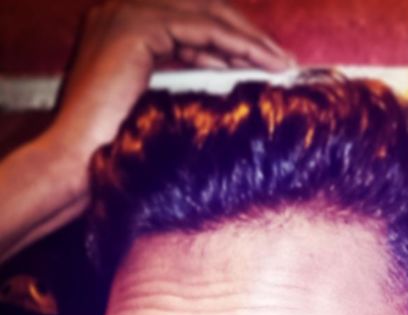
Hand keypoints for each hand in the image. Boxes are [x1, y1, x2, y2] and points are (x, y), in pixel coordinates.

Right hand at [0, 0, 292, 262]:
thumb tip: (223, 78)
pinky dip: (238, 45)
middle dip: (245, 35)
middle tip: (283, 60)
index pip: (189, 21)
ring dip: (249, 39)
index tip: (265, 62)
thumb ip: (178, 78)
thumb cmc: (111, 146)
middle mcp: (120, 9)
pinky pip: (203, 28)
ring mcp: (126, 12)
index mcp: (122, 26)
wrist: (77, 159)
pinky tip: (263, 64)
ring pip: (207, 15)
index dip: (229, 40)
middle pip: (202, 10)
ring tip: (282, 64)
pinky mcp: (137, 27)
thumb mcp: (151, 101)